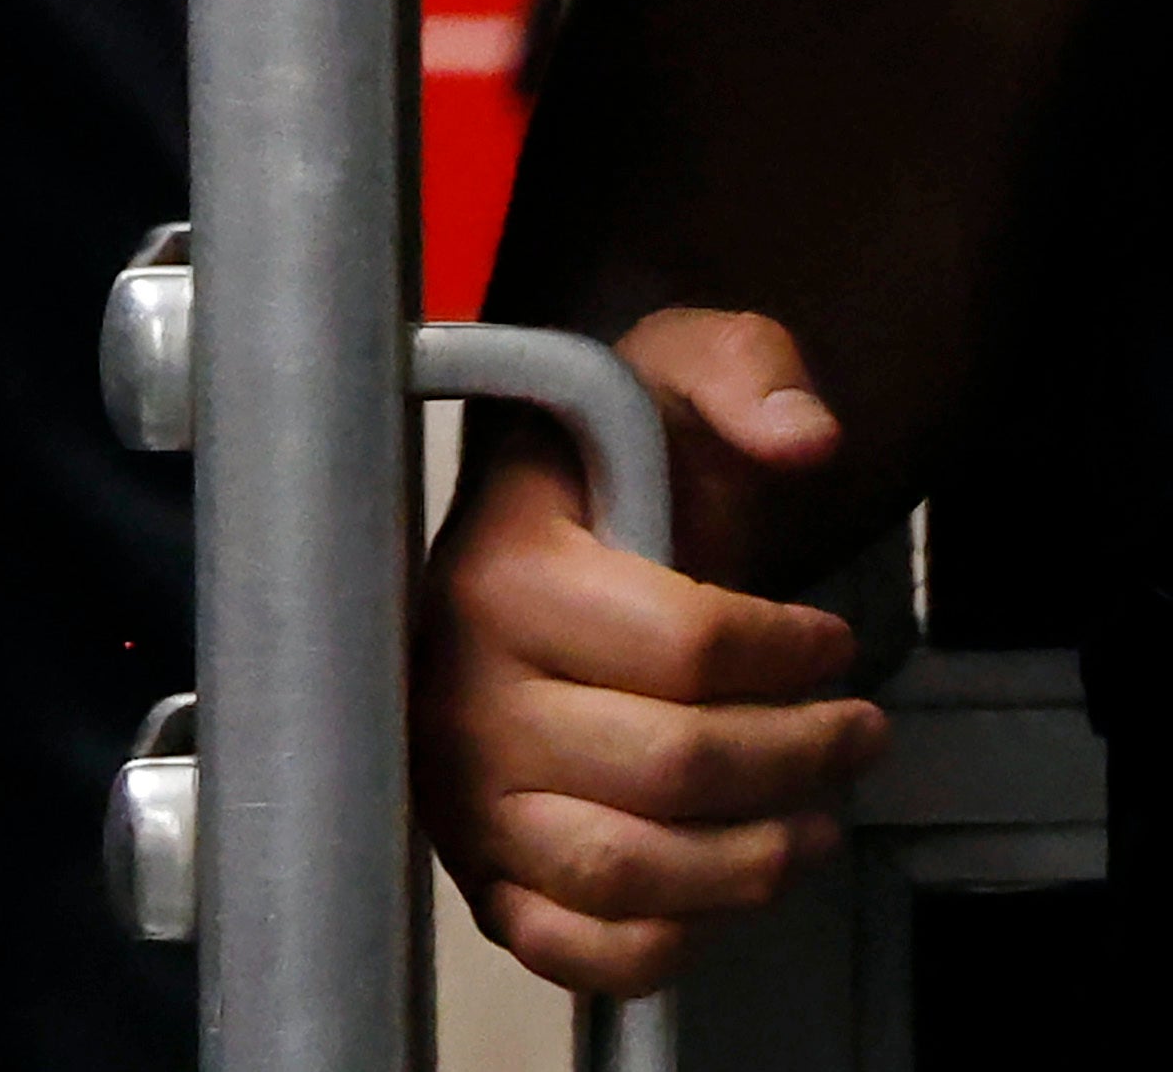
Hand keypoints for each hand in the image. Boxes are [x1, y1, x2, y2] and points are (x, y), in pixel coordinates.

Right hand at [419, 307, 885, 994]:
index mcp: (500, 571)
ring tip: (810, 820)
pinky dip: (656, 945)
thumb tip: (801, 436)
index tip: (831, 641)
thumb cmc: (613, 462)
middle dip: (805, 756)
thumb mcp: (681, 370)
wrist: (537, 531)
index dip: (794, 653)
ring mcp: (460, 787)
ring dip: (753, 860)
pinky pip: (565, 945)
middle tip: (855, 732)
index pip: (685, 648)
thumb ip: (748, 373)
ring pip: (629, 868)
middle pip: (676, 766)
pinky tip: (715, 890)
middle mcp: (459, 689)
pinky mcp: (476, 863)